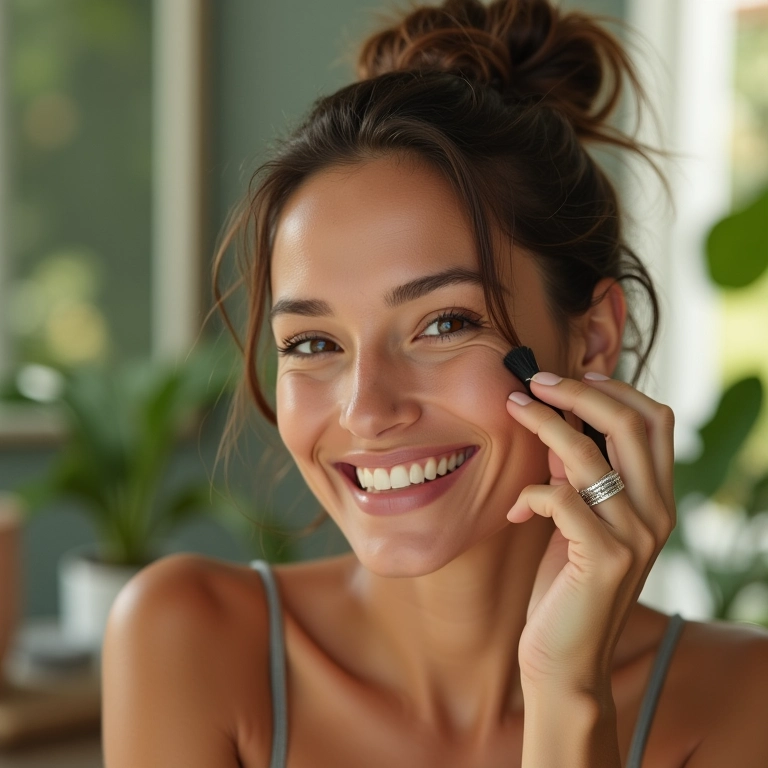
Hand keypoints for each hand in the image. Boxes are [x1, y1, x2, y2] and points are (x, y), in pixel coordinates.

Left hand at [505, 372, 675, 694]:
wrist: (566, 661)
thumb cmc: (566, 586)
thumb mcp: (577, 521)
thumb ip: (579, 477)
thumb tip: (554, 423)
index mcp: (656, 500)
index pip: (657, 420)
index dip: (616, 389)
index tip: (573, 377)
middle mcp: (657, 514)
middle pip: (632, 424)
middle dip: (579, 392)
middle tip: (535, 381)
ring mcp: (634, 537)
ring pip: (590, 454)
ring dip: (544, 424)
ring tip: (512, 409)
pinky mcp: (604, 559)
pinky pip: (561, 498)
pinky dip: (531, 493)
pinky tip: (516, 512)